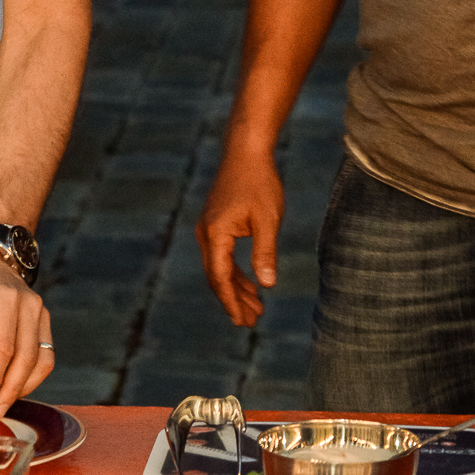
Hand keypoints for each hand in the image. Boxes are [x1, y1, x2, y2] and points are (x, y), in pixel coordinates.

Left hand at [0, 247, 53, 413]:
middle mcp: (29, 305)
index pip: (4, 347)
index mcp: (4, 300)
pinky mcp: (45, 321)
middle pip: (26, 357)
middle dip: (10, 389)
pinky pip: (46, 355)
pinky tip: (16, 387)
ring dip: (24, 387)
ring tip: (4, 402)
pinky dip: (33, 376)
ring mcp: (41, 312)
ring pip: (41, 360)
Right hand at [196, 147, 284, 326]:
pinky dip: (235, 272)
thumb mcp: (267, 219)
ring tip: (256, 309)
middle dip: (233, 300)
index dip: (230, 301)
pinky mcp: (216, 223)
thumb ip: (265, 253)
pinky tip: (251, 284)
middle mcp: (206, 233)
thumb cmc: (259, 182)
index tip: (241, 321)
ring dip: (236, 288)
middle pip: (216, 276)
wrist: (246, 151)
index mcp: (215, 233)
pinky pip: (222, 255)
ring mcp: (209, 228)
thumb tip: (267, 285)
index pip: (219, 277)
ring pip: (219, 267)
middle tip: (250, 323)